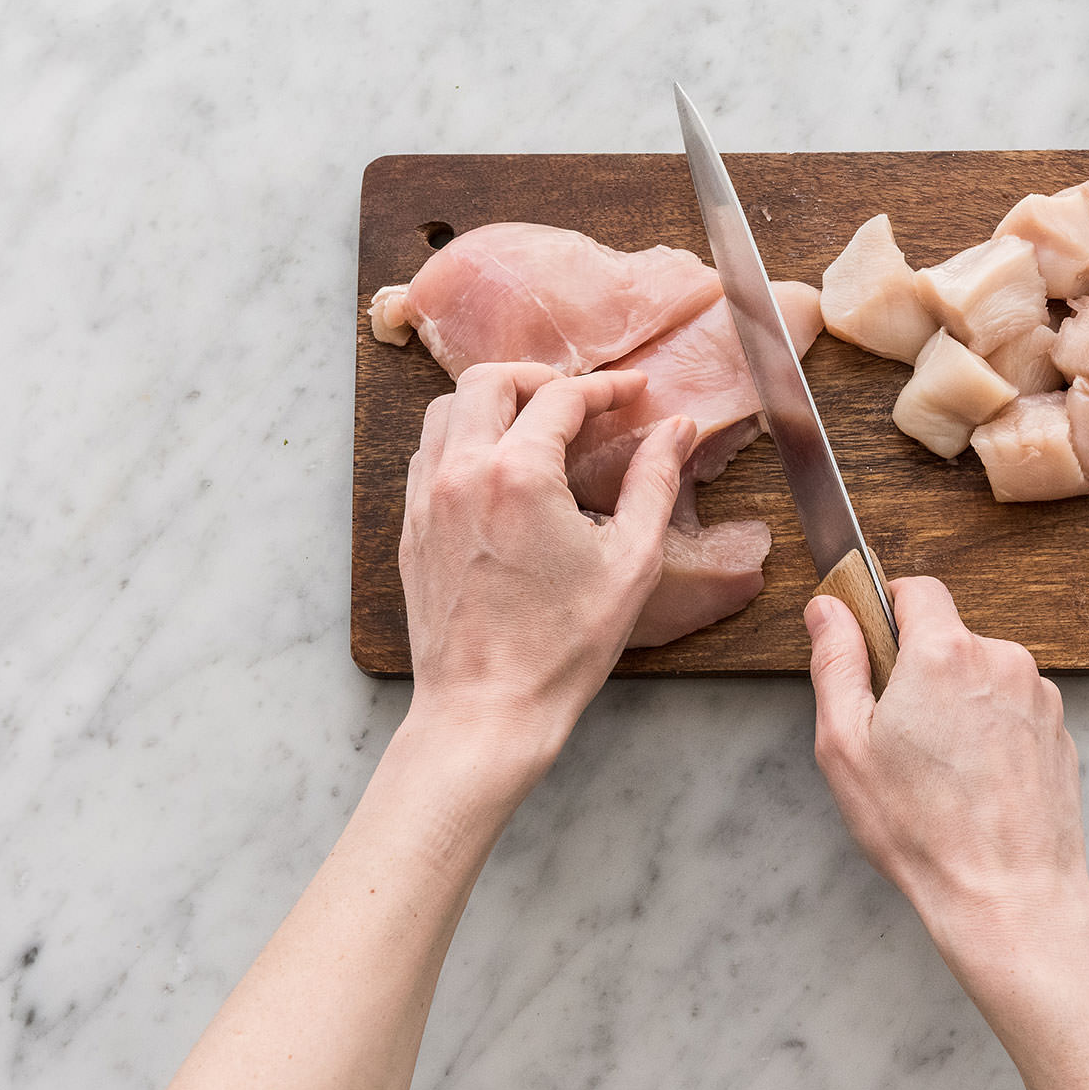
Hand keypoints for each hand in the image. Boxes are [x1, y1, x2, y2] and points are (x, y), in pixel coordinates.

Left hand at [400, 362, 695, 791]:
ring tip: (536, 427)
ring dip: (493, 403)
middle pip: (489, 380)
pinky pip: (428, 454)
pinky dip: (462, 439)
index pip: (562, 397)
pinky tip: (498, 468)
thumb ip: (654, 482)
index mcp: (518, 473)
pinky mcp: (411, 528)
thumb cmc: (562, 646)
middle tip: (580, 401)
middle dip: (539, 379)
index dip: (607, 387)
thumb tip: (676, 429)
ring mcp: (427, 499)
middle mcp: (462, 472)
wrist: (487, 710)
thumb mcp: (631, 561)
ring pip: (447, 410)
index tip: (634, 392)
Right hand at [804, 577, 1088, 972]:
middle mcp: (1001, 659)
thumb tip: (829, 610)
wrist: (1010, 896)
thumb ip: (836, 662)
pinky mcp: (1059, 731)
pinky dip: (991, 733)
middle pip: (949, 638)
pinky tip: (975, 785)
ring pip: (982, 676)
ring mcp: (1038, 696)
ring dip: (958, 704)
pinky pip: (1012, 711)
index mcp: (944, 652)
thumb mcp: (845, 745)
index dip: (887, 609)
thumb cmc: (923, 830)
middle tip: (896, 735)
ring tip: (939, 771)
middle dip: (920, 671)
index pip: (916, 589)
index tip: (872, 646)